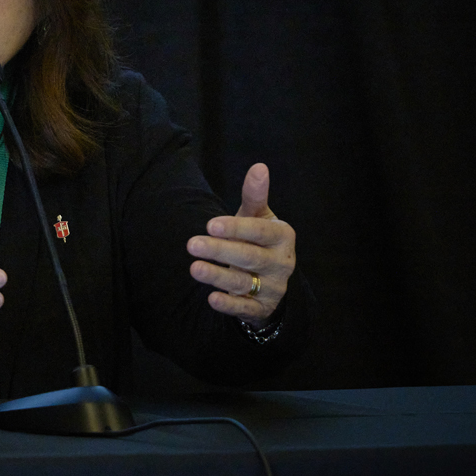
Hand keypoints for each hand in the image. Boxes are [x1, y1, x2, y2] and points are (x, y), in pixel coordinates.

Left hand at [187, 163, 295, 326]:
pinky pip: (245, 308)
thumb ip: (255, 196)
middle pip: (249, 257)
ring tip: (194, 268)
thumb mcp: (258, 217)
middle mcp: (282, 263)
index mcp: (282, 236)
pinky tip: (211, 298)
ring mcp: (273, 288)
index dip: (237, 228)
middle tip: (192, 244)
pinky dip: (229, 305)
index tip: (211, 224)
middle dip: (221, 251)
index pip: (260, 232)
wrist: (271, 278)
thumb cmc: (258, 239)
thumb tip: (259, 167)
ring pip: (244, 283)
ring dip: (218, 277)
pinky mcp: (261, 308)